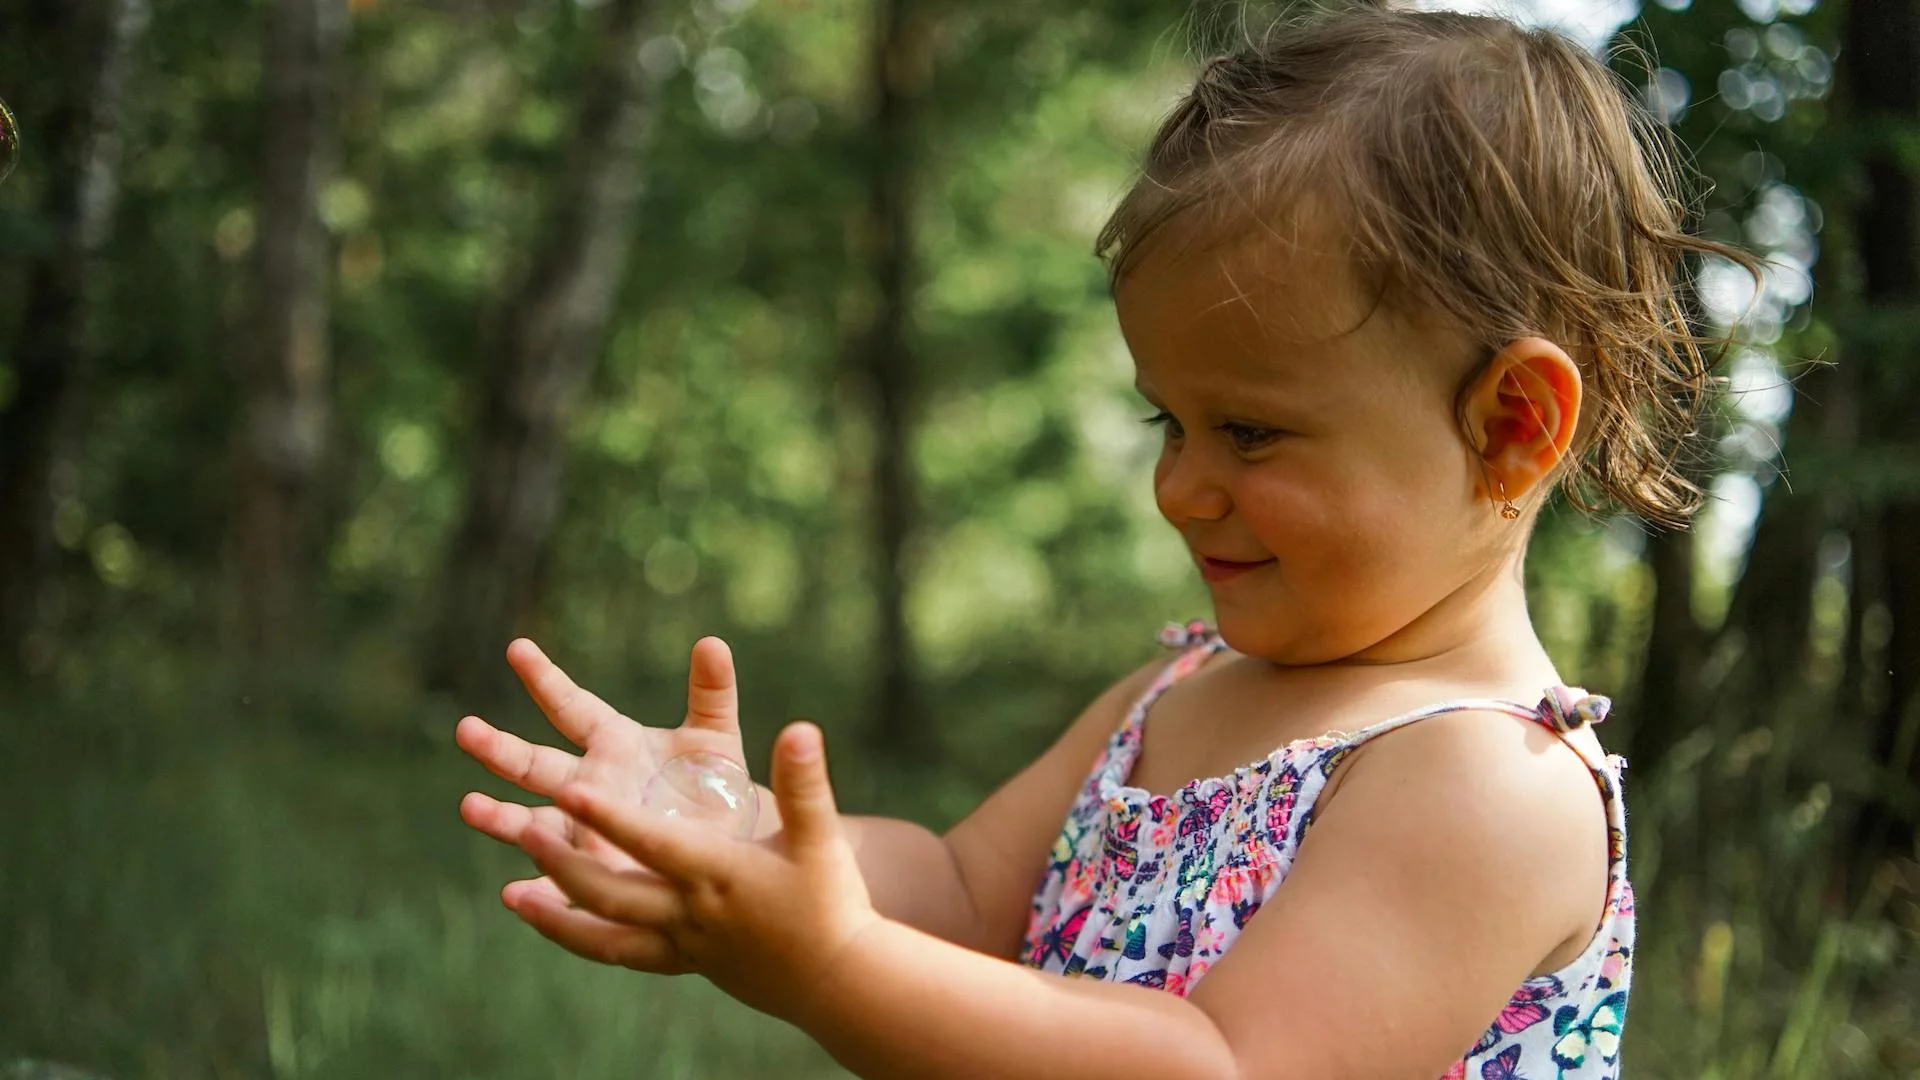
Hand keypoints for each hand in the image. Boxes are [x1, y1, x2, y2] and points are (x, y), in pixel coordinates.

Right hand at [457, 636, 763, 881]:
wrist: (732, 849)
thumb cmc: (719, 787)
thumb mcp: (717, 737)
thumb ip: (713, 691)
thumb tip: (713, 641)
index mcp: (614, 743)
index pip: (571, 706)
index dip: (545, 678)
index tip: (518, 648)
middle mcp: (588, 784)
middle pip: (534, 764)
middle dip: (499, 749)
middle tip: (466, 730)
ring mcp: (586, 829)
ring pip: (533, 823)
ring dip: (502, 817)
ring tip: (470, 807)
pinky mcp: (596, 873)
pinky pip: (561, 884)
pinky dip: (539, 891)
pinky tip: (514, 895)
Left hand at [510, 721, 880, 1020]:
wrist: (836, 977)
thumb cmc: (831, 901)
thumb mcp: (823, 837)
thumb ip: (805, 783)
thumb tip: (800, 729)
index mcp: (719, 874)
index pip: (654, 843)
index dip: (610, 819)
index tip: (570, 792)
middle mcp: (691, 912)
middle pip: (612, 891)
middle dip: (563, 862)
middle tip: (523, 830)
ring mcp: (680, 942)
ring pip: (604, 932)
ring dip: (556, 912)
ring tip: (512, 895)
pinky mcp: (679, 961)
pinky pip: (616, 954)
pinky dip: (577, 940)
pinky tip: (550, 924)